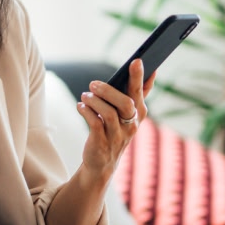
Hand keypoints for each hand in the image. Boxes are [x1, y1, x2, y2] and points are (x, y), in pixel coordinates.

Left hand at [77, 59, 154, 175]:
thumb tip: (142, 68)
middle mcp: (131, 125)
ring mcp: (118, 136)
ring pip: (109, 113)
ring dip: (94, 101)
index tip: (137, 60)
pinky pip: (95, 124)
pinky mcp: (102, 143)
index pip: (142, 92)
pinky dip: (86, 112)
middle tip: (93, 84)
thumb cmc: (113, 132)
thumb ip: (134, 94)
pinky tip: (81, 106)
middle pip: (126, 103)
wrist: (101, 163)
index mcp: (139, 114)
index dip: (140, 77)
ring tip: (85, 96)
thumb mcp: (126, 114)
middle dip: (109, 90)